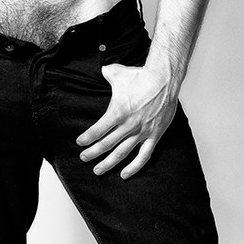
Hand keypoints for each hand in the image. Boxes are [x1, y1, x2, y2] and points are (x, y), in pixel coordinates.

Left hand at [76, 63, 178, 179]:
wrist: (163, 80)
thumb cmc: (140, 76)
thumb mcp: (117, 73)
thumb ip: (107, 73)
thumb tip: (102, 69)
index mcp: (117, 112)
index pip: (98, 130)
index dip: (87, 138)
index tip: (80, 143)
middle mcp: (128, 125)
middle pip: (106, 144)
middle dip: (92, 153)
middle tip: (84, 158)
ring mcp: (141, 132)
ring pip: (121, 153)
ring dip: (108, 163)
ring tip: (98, 170)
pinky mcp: (154, 135)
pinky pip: (143, 156)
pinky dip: (134, 167)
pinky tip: (125, 174)